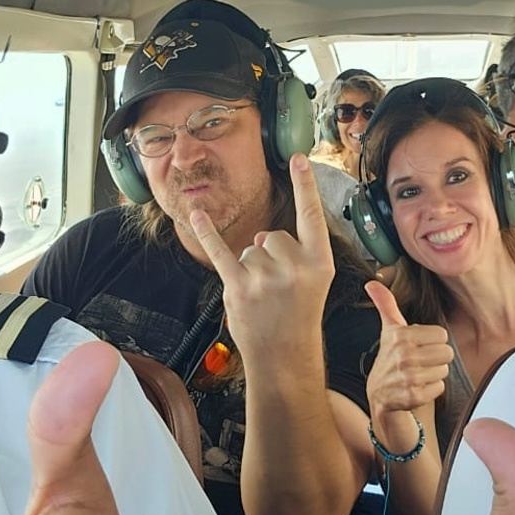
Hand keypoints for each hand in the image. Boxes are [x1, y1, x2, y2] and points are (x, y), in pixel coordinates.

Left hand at [191, 153, 334, 361]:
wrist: (283, 357)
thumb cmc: (299, 316)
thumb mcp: (314, 282)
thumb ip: (293, 252)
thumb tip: (260, 237)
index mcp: (319, 262)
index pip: (311, 215)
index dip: (305, 185)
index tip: (299, 157)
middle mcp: (293, 266)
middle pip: (272, 236)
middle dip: (270, 256)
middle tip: (279, 290)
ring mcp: (264, 277)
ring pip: (249, 249)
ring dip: (251, 269)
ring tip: (263, 298)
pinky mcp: (238, 287)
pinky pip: (219, 252)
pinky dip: (207, 232)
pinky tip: (196, 213)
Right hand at [364, 280, 451, 449]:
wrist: (379, 396)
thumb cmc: (390, 360)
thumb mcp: (389, 330)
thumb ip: (385, 304)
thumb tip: (371, 282)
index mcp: (400, 336)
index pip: (442, 335)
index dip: (432, 342)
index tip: (418, 347)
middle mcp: (403, 355)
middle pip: (446, 352)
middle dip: (435, 359)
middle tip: (419, 362)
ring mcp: (408, 377)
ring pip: (444, 370)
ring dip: (434, 374)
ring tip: (418, 375)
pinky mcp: (413, 396)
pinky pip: (439, 387)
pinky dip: (432, 390)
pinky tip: (418, 388)